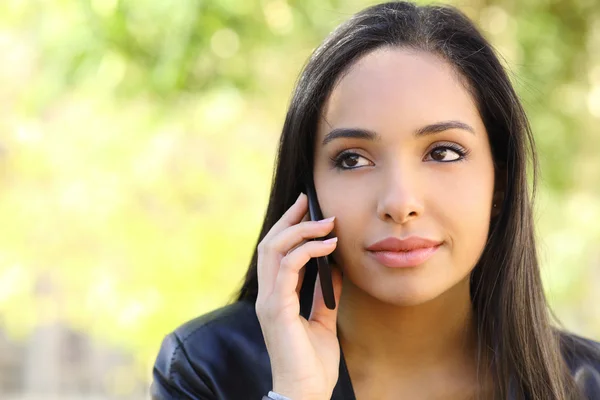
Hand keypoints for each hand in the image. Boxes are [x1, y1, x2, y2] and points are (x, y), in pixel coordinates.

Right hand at [255, 192, 343, 399]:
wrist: (306, 393)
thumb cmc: (313, 362)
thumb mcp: (323, 319)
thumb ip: (325, 293)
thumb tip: (336, 267)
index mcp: (275, 296)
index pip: (276, 252)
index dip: (289, 226)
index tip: (308, 208)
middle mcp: (267, 294)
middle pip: (270, 243)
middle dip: (290, 219)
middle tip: (310, 201)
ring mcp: (269, 300)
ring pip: (274, 249)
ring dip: (300, 230)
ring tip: (326, 222)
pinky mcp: (276, 308)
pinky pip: (288, 267)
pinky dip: (308, 251)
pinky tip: (329, 245)